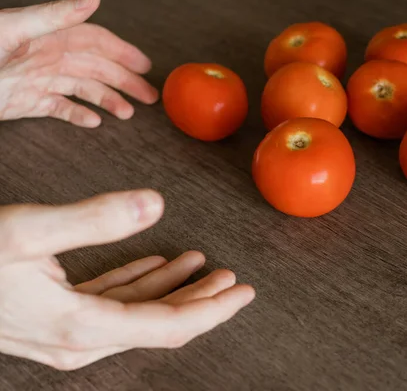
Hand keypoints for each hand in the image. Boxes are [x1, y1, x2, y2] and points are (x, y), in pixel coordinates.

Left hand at [0, 0, 157, 126]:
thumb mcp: (14, 30)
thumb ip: (55, 15)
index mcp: (47, 37)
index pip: (95, 42)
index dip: (122, 52)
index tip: (145, 66)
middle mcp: (47, 57)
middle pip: (95, 68)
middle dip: (125, 81)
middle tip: (150, 96)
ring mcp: (38, 81)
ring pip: (83, 90)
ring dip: (108, 100)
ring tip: (127, 114)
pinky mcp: (27, 103)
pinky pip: (60, 109)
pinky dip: (78, 115)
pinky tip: (94, 122)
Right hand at [0, 189, 254, 370]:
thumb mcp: (28, 232)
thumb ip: (95, 219)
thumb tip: (155, 204)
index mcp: (83, 326)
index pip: (169, 326)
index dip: (213, 309)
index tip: (244, 291)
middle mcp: (79, 337)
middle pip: (160, 322)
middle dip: (201, 299)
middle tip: (231, 277)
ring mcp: (66, 330)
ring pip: (137, 310)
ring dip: (172, 286)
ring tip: (202, 262)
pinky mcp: (55, 315)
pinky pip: (110, 301)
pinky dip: (139, 281)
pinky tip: (157, 262)